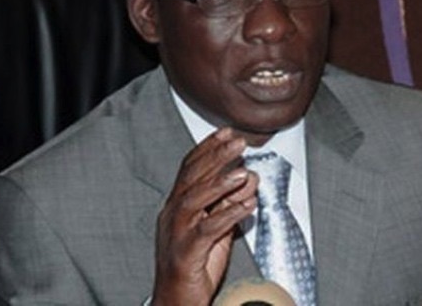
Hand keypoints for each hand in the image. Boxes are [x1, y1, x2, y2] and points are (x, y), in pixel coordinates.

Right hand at [151, 128, 258, 305]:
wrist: (175, 299)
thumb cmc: (194, 264)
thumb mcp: (216, 228)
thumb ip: (230, 203)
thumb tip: (249, 177)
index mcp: (177, 204)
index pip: (190, 168)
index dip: (208, 148)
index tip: (226, 132)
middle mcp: (173, 214)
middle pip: (193, 178)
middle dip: (216, 156)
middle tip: (237, 141)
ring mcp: (177, 232)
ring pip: (195, 200)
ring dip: (220, 183)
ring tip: (243, 172)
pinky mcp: (186, 252)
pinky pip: (208, 230)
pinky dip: (228, 215)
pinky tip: (247, 205)